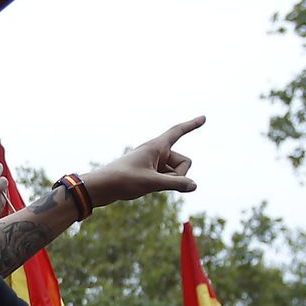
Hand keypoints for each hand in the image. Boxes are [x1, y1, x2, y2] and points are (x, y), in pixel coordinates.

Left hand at [81, 117, 202, 208]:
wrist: (102, 187)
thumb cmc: (124, 180)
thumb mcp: (152, 183)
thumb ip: (176, 184)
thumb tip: (194, 185)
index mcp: (156, 146)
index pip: (178, 131)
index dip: (192, 125)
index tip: (204, 117)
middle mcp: (156, 152)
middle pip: (184, 162)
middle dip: (180, 175)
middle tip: (158, 181)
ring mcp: (154, 163)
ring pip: (177, 173)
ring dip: (170, 182)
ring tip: (147, 185)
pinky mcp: (150, 172)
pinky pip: (167, 178)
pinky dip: (163, 185)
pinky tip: (145, 187)